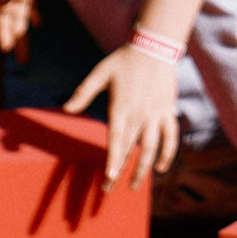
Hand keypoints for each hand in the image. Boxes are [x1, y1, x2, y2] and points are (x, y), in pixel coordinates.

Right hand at [0, 0, 70, 60]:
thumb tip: (7, 4)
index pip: (4, 11)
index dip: (4, 29)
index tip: (5, 49)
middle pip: (12, 15)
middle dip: (13, 35)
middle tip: (17, 57)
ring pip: (22, 10)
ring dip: (21, 30)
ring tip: (23, 50)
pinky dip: (32, 13)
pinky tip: (36, 24)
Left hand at [63, 45, 181, 188]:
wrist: (154, 47)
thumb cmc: (123, 60)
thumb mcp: (100, 73)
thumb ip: (83, 92)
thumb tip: (65, 108)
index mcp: (121, 107)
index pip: (116, 138)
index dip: (113, 158)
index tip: (109, 176)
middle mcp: (139, 114)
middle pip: (130, 149)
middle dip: (119, 171)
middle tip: (109, 190)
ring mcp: (155, 114)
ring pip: (151, 148)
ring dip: (143, 169)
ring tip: (134, 186)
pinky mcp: (167, 112)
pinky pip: (170, 137)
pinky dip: (167, 153)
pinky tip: (161, 167)